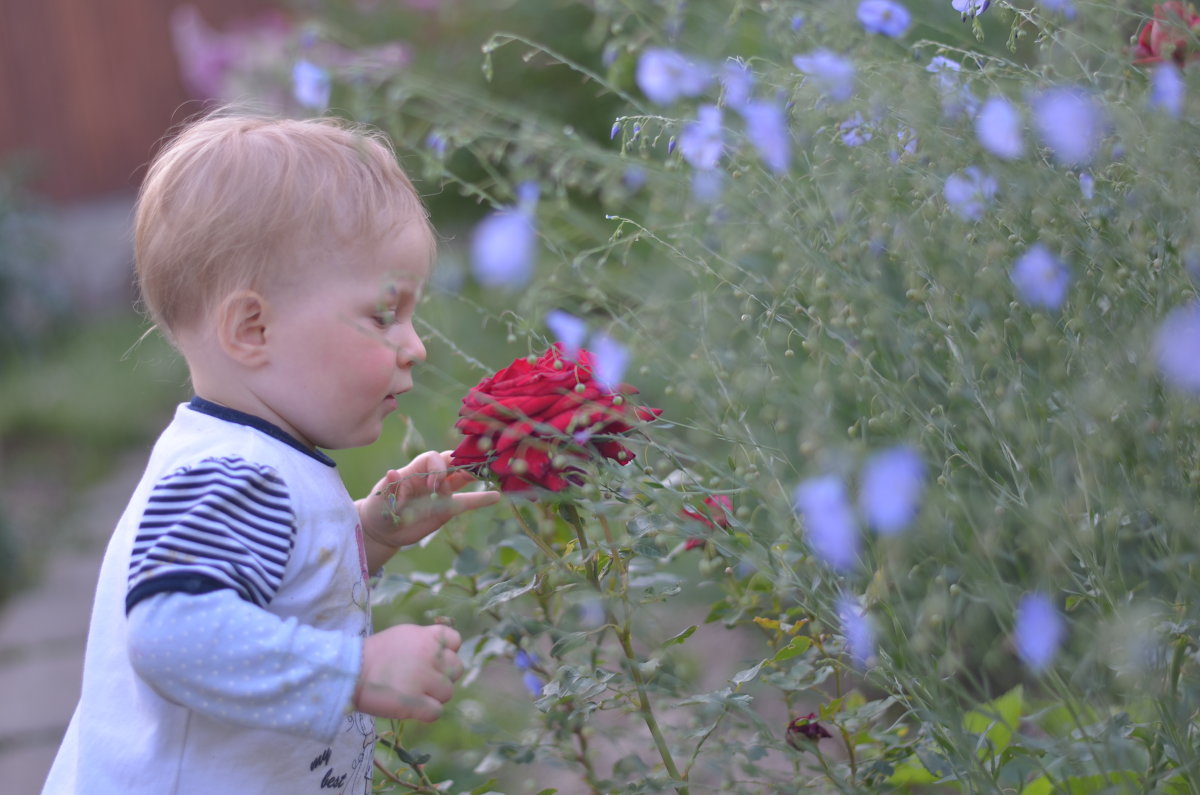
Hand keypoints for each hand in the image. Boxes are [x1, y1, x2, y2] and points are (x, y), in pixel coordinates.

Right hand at [354, 624, 462, 721]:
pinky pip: (436, 712)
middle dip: (443, 677)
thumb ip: (423, 643)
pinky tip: (411, 708)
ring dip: (434, 696)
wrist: (348, 671)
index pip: (455, 641)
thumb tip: (440, 655)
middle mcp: (429, 655)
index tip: (433, 661)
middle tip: (423, 682)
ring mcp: (423, 679)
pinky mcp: (415, 702)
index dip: (448, 653)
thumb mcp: (401, 637)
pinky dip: (426, 713)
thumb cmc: (371, 655)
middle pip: (456, 669)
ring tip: (413, 695)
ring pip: (448, 692)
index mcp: (425, 637)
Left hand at [359, 450, 500, 553]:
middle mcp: (431, 477)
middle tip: (470, 472)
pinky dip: (481, 499)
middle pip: (451, 462)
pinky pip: (466, 502)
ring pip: (462, 478)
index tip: (433, 486)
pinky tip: (497, 496)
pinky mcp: (447, 508)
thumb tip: (391, 472)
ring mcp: (441, 492)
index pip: (432, 458)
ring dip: (475, 475)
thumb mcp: (381, 498)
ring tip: (491, 473)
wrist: (383, 529)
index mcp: (415, 471)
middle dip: (461, 463)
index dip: (437, 468)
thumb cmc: (379, 509)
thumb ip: (389, 486)